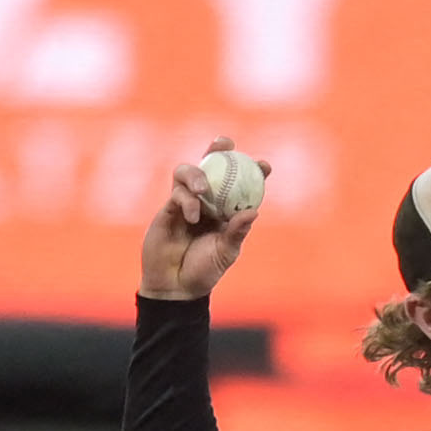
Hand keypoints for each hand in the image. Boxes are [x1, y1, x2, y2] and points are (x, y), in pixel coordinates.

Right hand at [139, 137, 268, 299]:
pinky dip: (186, 200)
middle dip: (217, 149)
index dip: (251, 170)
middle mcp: (206, 202)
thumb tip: (253, 211)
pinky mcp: (167, 210)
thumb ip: (237, 232)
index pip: (239, 184)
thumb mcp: (226, 252)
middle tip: (225, 143)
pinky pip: (176, 194)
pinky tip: (193, 214)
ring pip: (187, 173)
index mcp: (225, 210)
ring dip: (196, 174)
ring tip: (202, 188)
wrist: (175, 287)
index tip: (264, 165)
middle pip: (210, 167)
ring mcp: (184, 203)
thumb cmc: (204, 271)